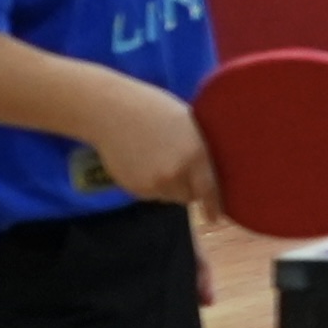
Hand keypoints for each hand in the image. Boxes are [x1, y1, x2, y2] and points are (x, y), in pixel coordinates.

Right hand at [89, 70, 218, 223]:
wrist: (111, 112)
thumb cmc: (154, 109)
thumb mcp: (189, 123)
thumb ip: (201, 150)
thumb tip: (212, 170)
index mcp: (195, 155)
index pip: (209, 190)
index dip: (214, 206)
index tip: (216, 218)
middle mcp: (175, 174)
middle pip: (188, 196)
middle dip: (188, 188)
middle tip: (182, 170)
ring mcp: (152, 184)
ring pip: (168, 196)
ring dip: (169, 187)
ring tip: (159, 162)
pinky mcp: (134, 188)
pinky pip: (149, 194)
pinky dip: (151, 185)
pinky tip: (144, 164)